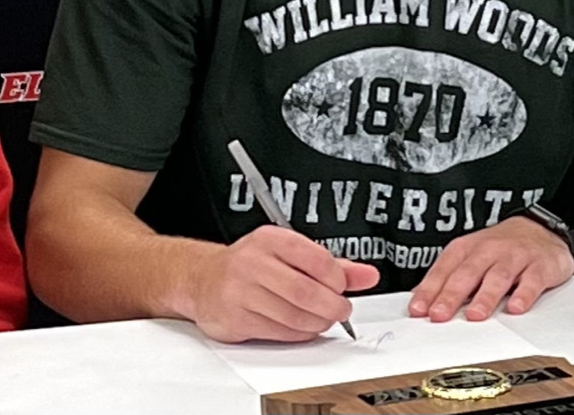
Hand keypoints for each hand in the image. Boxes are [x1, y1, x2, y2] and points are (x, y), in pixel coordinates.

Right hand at [186, 225, 378, 342]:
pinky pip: (277, 332)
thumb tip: (369, 275)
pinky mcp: (235, 318)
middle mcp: (253, 261)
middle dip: (331, 306)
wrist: (204, 279)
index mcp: (271, 238)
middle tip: (341, 310)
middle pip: (305, 291)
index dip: (337, 278)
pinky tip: (303, 327)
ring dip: (317, 323)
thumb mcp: (290, 254)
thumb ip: (332, 265)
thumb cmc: (252, 264)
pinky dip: (298, 334)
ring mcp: (241, 291)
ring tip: (323, 319)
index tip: (343, 286)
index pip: (314, 257)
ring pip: (293, 315)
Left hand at [408, 216, 573, 321]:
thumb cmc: (500, 249)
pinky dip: (523, 295)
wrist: (540, 229)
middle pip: (468, 272)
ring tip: (474, 315)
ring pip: (498, 276)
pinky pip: (531, 280)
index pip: (445, 269)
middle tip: (440, 315)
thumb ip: (449, 279)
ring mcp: (515, 257)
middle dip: (452, 294)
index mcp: (468, 248)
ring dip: (485, 296)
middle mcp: (489, 250)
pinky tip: (515, 308)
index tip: (418, 309)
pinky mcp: (540, 266)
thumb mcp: (471, 257)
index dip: (430, 289)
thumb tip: (421, 302)